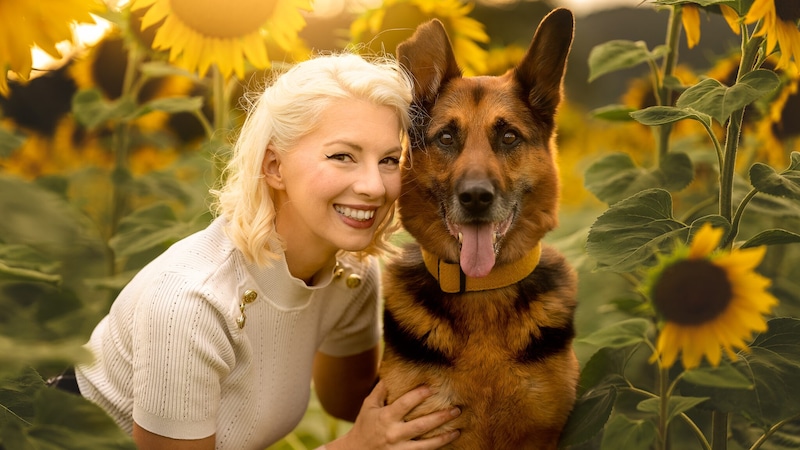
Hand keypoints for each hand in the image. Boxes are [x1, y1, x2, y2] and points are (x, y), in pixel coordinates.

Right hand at [326, 380, 460, 449]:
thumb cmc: (364, 426)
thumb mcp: (369, 406)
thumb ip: (381, 390)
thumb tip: (389, 369)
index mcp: (386, 418)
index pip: (405, 404)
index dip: (418, 395)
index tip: (432, 387)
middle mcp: (394, 434)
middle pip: (421, 426)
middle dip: (440, 418)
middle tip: (456, 409)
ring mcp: (400, 449)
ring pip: (426, 445)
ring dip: (443, 438)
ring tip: (457, 430)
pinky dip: (436, 449)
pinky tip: (447, 443)